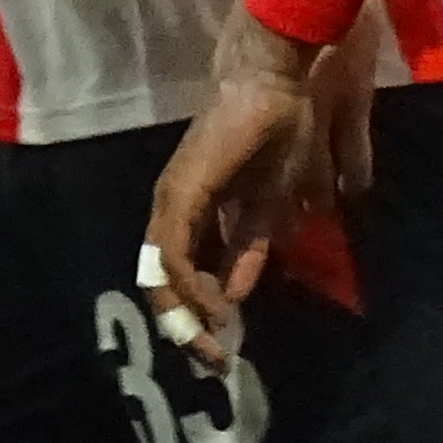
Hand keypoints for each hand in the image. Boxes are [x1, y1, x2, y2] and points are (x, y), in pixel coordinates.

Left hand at [139, 3, 327, 365]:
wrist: (278, 81)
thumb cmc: (280, 130)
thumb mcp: (271, 205)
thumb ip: (253, 248)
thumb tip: (242, 292)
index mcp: (193, 209)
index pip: (182, 274)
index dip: (199, 313)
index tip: (224, 345)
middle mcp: (174, 208)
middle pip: (165, 283)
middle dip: (189, 327)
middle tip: (213, 360)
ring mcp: (172, 200)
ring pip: (162, 277)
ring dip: (188, 318)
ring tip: (214, 344)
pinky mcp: (180, 194)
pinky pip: (176, 256)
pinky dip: (194, 289)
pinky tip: (220, 309)